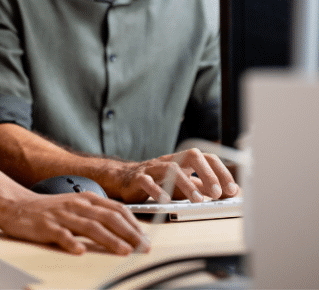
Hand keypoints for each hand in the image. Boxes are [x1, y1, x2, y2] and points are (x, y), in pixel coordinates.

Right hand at [0, 190, 150, 255]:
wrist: (18, 205)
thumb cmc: (51, 209)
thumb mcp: (77, 207)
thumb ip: (97, 215)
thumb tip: (124, 229)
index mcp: (87, 199)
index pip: (117, 209)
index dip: (134, 224)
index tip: (146, 238)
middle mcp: (77, 205)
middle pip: (108, 217)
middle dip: (129, 233)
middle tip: (142, 247)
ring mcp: (62, 215)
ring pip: (90, 226)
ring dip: (109, 239)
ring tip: (123, 251)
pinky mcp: (46, 226)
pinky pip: (61, 235)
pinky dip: (71, 243)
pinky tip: (80, 251)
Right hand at [104, 148, 238, 203]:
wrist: (124, 179)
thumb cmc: (158, 182)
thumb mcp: (183, 184)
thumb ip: (203, 187)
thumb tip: (229, 193)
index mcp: (183, 161)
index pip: (206, 158)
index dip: (221, 171)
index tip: (232, 190)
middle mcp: (170, 160)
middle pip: (191, 156)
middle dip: (207, 173)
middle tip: (217, 193)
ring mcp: (153, 168)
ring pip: (171, 168)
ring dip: (186, 184)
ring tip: (197, 201)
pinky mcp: (138, 178)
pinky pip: (148, 182)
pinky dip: (158, 191)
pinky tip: (166, 201)